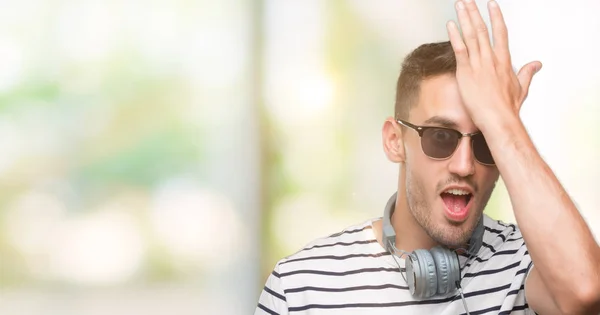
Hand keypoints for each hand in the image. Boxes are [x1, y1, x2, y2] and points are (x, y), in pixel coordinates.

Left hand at [447, 0, 541, 129]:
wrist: (498, 118)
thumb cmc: (508, 107)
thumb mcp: (522, 87)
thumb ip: (527, 72)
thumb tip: (536, 64)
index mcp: (503, 61)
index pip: (500, 32)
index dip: (496, 17)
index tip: (492, 5)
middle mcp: (491, 59)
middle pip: (482, 29)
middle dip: (474, 12)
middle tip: (468, 0)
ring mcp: (478, 64)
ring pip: (471, 35)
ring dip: (464, 18)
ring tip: (460, 4)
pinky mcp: (466, 72)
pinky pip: (459, 49)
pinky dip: (455, 36)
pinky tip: (451, 24)